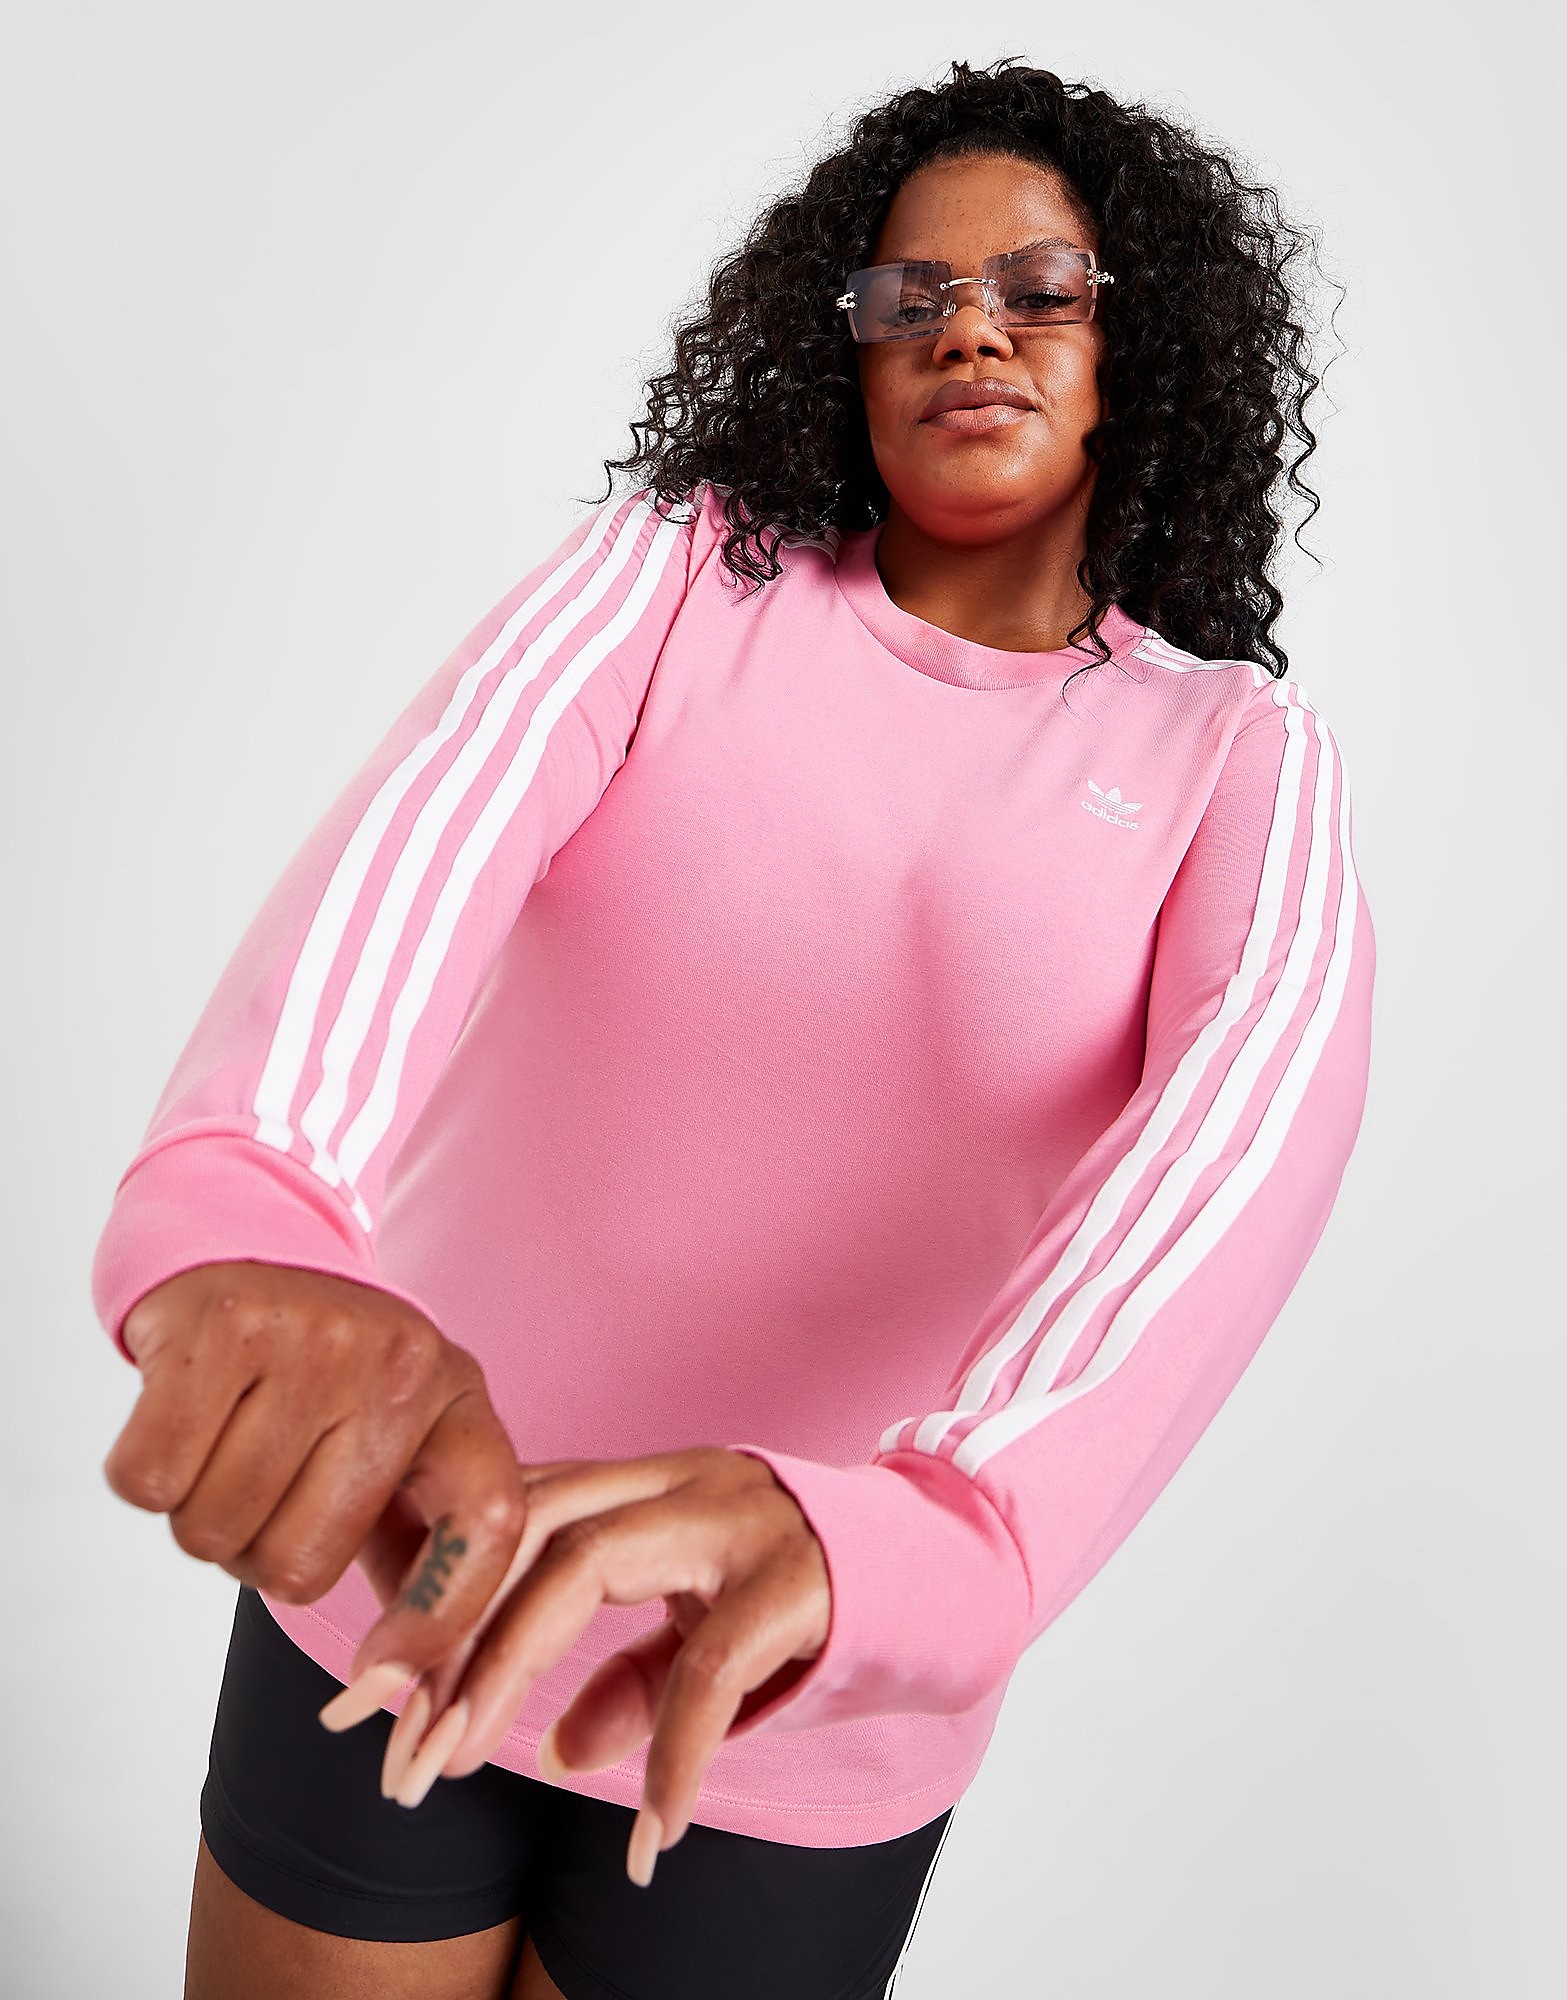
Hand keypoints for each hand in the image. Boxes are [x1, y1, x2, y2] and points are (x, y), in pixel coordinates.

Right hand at [102, 1260, 528, 1684]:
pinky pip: (151, 1481)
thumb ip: (420, 1559)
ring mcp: (312, 1338)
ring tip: (225, 1450)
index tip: (377, 1680)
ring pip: (217, 1530)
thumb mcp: (400, 1447)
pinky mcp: (217, 1327)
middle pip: (302, 1562)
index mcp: (459, 1397)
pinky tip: (181, 1424)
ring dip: (202, 1518)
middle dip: (261, 1558)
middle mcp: (399, 1363)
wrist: (253, 1249)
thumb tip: (404, 1695)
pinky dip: (147, 1479)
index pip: (484, 1526)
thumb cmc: (329, 1380)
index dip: (438, 1621)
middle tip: (264, 1493)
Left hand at [360, 1446, 831, 1884]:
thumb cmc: (818, 1603)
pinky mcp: (793, 1580)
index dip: (431, 1595)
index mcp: (646, 1480)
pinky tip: (652, 1832)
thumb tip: (558, 1751)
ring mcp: (734, 1518)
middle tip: (391, 1752)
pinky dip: (669, 1755)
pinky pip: (707, 1669)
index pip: (511, 1517)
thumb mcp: (707, 1637)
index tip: (367, 1692)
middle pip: (525, 1535)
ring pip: (586, 1571)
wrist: (951, 1576)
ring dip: (507, 1677)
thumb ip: (634, 1678)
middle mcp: (678, 1480)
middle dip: (443, 1638)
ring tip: (461, 1772)